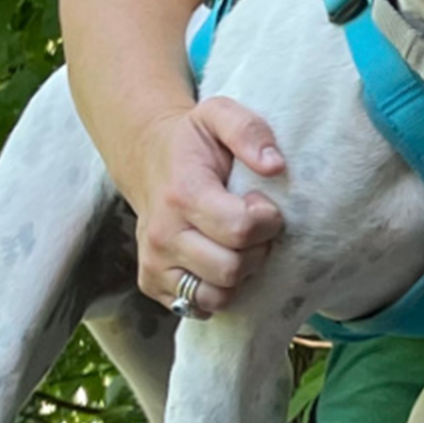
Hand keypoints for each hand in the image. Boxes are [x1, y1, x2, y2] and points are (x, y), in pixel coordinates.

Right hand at [129, 97, 286, 314]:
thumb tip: (274, 165)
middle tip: (254, 227)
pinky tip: (220, 262)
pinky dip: (217, 292)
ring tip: (238, 246)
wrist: (149, 159)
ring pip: (216, 296)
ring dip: (239, 275)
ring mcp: (153, 262)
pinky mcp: (151, 283)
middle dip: (257, 250)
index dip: (266, 220)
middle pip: (231, 269)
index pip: (240, 229)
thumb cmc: (193, 142)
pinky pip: (196, 307)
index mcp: (183, 194)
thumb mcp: (219, 115)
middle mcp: (162, 234)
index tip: (263, 204)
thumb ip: (249, 130)